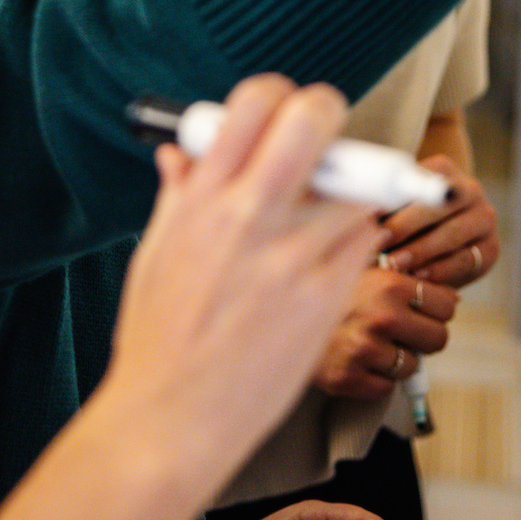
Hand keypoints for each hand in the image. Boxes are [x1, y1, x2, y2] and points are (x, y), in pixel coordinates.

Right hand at [99, 76, 388, 467]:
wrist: (171, 421)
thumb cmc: (158, 340)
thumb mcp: (156, 253)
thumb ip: (180, 194)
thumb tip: (178, 152)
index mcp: (202, 195)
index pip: (259, 100)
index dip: (281, 98)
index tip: (284, 119)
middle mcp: (250, 213)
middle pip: (318, 119)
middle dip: (328, 118)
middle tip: (326, 145)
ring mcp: (293, 254)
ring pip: (356, 184)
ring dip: (350, 192)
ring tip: (324, 220)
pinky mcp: (327, 295)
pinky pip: (364, 240)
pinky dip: (354, 240)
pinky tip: (328, 263)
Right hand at [312, 264, 457, 398]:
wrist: (272, 312)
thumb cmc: (319, 284)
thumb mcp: (357, 260)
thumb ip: (395, 264)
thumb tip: (434, 272)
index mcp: (389, 284)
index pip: (448, 305)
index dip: (436, 307)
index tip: (421, 307)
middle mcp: (382, 318)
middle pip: (438, 338)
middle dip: (423, 335)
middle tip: (401, 329)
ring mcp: (366, 351)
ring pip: (412, 366)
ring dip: (397, 358)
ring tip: (371, 341)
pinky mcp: (350, 379)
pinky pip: (385, 387)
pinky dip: (376, 378)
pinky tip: (358, 359)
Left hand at [376, 159, 497, 287]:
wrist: (438, 237)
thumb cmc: (405, 217)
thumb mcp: (395, 203)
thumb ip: (383, 203)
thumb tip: (355, 213)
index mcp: (443, 170)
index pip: (419, 181)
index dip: (394, 200)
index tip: (369, 219)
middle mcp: (470, 189)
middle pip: (437, 207)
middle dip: (405, 227)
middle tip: (379, 244)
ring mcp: (484, 218)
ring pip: (452, 234)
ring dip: (420, 251)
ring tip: (394, 264)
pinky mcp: (490, 248)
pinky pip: (466, 260)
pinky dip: (440, 270)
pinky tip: (419, 275)